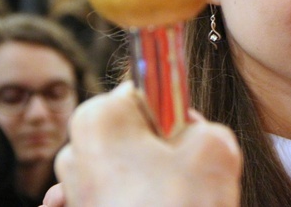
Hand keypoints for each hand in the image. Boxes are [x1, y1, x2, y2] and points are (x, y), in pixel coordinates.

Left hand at [48, 82, 241, 206]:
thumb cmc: (183, 206)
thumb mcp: (216, 145)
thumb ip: (201, 122)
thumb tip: (187, 131)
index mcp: (100, 117)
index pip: (145, 93)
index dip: (173, 113)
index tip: (186, 135)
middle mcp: (76, 149)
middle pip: (132, 130)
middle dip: (159, 146)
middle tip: (186, 170)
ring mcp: (73, 189)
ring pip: (124, 165)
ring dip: (147, 177)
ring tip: (174, 198)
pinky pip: (111, 194)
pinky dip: (132, 198)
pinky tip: (153, 205)